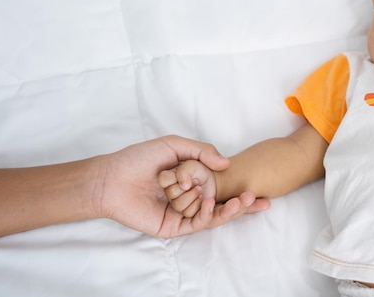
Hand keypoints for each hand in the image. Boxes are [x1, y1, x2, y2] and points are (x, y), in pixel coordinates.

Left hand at [95, 135, 269, 237]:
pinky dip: (207, 215)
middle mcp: (190, 198)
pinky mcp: (173, 226)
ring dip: (228, 209)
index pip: (222, 187)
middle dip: (242, 205)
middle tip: (257, 198)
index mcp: (192, 181)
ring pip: (212, 215)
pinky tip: (211, 204)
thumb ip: (202, 152)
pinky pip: (196, 223)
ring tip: (241, 200)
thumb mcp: (174, 146)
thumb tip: (226, 163)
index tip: (261, 191)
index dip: (241, 191)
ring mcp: (183, 213)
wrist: (113, 178)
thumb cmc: (139, 159)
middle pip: (222, 205)